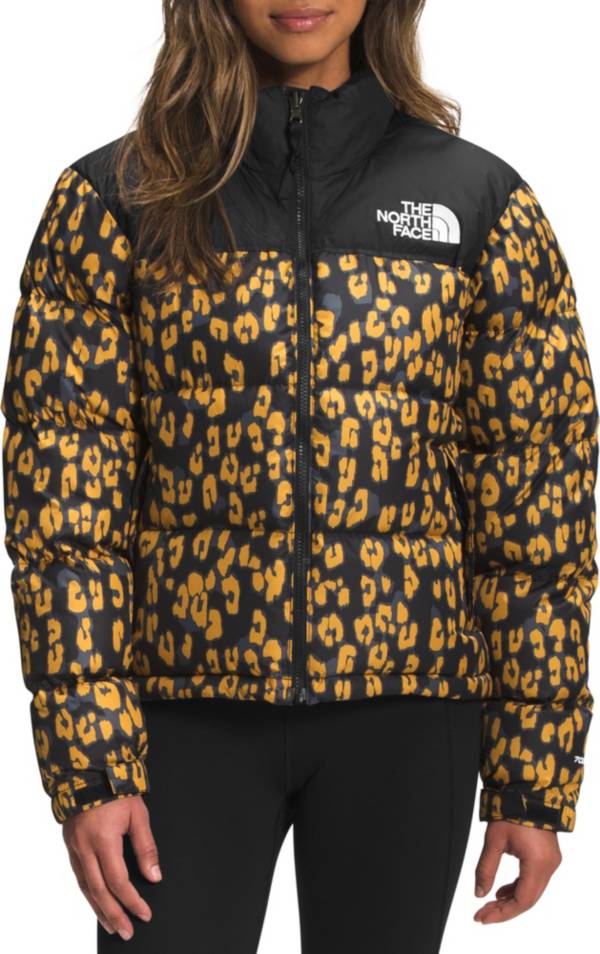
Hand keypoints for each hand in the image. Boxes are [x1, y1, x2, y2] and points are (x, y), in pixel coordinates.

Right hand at [62, 794, 161, 940]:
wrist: (89, 772)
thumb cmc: (117, 790)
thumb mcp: (138, 814)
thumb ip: (146, 847)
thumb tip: (154, 876)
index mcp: (104, 839)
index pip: (118, 881)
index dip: (132, 901)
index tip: (144, 913)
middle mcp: (85, 847)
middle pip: (99, 891)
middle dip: (114, 914)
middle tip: (126, 932)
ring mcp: (75, 847)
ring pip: (85, 887)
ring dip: (99, 909)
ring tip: (112, 926)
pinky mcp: (70, 845)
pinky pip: (79, 876)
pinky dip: (89, 893)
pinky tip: (97, 902)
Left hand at [473, 820, 561, 922]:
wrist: (528, 789)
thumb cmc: (511, 810)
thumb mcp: (494, 840)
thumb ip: (486, 868)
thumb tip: (479, 893)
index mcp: (538, 864)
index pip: (522, 901)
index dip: (502, 913)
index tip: (482, 917)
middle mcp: (549, 866)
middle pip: (528, 900)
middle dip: (504, 910)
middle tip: (482, 915)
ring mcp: (551, 861)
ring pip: (532, 891)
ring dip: (511, 900)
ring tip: (489, 904)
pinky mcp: (548, 856)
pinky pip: (534, 880)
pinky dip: (518, 888)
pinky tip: (502, 891)